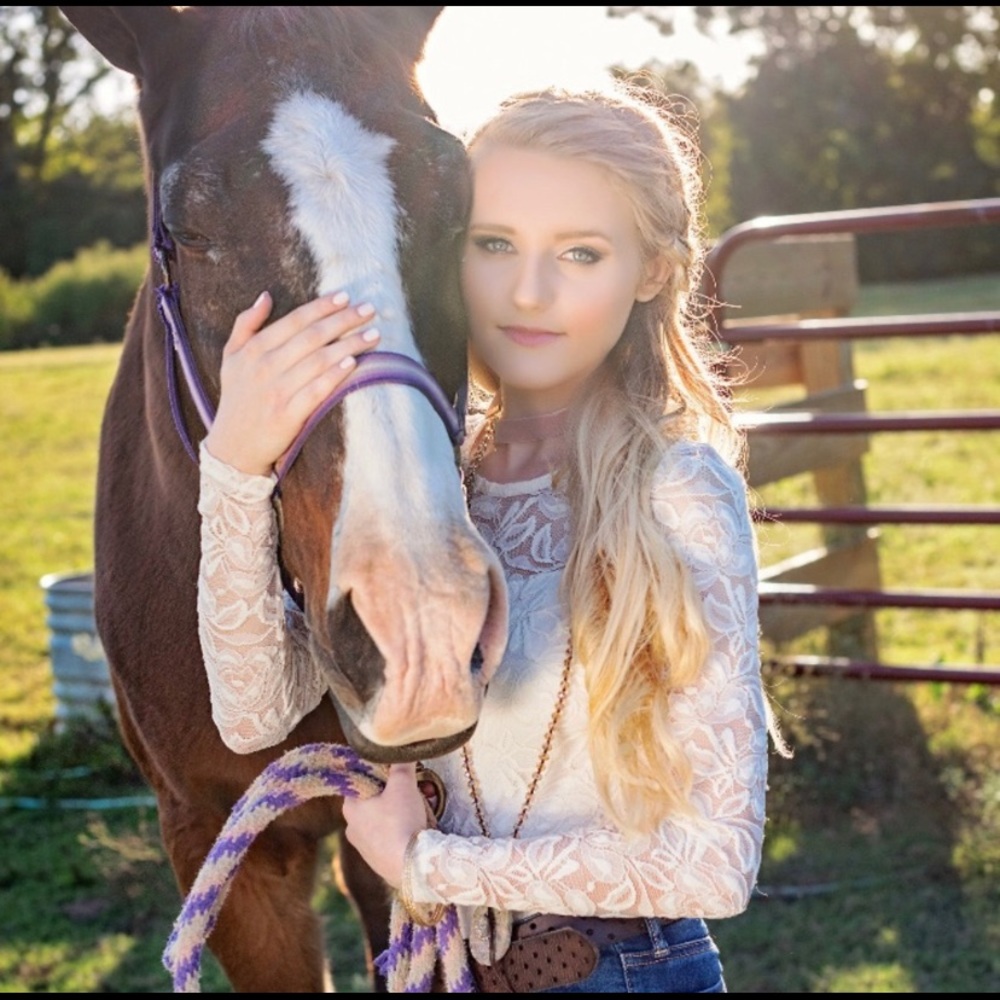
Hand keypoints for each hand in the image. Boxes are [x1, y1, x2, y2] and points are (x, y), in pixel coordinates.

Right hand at [204, 290, 380, 474]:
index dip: (322, 307)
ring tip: (373, 335)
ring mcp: (276, 391)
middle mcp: (265, 367)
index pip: (294, 320)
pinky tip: (353, 364)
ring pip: (319, 361)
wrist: (233, 446)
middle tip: (369, 310)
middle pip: (312, 337)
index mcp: (254, 349)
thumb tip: (265, 296)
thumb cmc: (237, 397)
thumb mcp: (231, 357)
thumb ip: (245, 324)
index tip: (345, 296)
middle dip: (344, 320)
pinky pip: (316, 391)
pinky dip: (334, 376)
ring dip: (349, 345)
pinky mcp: (288, 416)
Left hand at [343, 763, 430, 888]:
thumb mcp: (403, 784)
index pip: (361, 782)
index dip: (381, 774)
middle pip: (376, 801)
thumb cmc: (400, 821)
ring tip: (427, 806)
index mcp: (350, 808)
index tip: (399, 772)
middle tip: (419, 788)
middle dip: (400, 792)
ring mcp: (365, 849)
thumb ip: (401, 765)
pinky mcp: (380, 862)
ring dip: (405, 810)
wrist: (412, 866)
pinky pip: (392, 838)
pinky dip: (406, 829)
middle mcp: (352, 829)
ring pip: (386, 820)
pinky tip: (422, 827)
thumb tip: (402, 751)